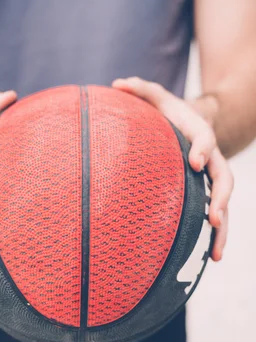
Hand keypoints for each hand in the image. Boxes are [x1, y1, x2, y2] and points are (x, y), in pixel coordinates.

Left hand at [112, 77, 233, 261]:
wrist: (188, 126)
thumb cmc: (167, 115)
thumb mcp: (155, 98)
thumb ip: (140, 90)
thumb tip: (117, 84)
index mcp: (198, 133)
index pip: (205, 139)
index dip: (202, 149)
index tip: (194, 162)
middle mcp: (210, 158)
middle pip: (224, 178)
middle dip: (221, 198)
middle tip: (214, 218)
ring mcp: (211, 178)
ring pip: (223, 204)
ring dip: (222, 228)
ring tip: (216, 254)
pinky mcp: (207, 194)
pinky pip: (215, 216)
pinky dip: (216, 236)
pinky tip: (212, 257)